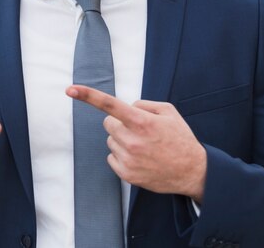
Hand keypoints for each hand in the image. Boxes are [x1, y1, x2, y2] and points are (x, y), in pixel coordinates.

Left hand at [66, 85, 206, 202]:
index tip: (70, 89)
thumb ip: (143, 105)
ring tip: (144, 147)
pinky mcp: (126, 174)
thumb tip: (126, 107)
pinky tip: (140, 158)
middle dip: (119, 123)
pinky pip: (111, 157)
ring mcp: (128, 159)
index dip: (88, 95)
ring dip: (122, 140)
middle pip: (108, 124)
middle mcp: (132, 140)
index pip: (109, 104)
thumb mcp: (168, 112)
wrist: (192, 171)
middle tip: (138, 130)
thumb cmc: (180, 138)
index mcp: (142, 121)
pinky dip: (122, 156)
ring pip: (110, 141)